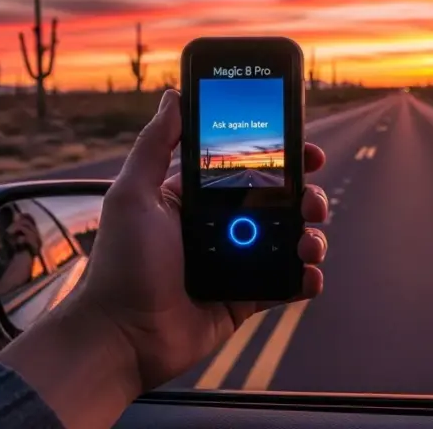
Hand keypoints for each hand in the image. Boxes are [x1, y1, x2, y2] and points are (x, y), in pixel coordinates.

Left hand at [76, 89, 328, 390]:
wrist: (122, 337)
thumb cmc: (119, 265)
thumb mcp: (133, 194)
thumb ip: (155, 145)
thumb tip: (174, 96)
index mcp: (194, 199)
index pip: (246, 169)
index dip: (280, 157)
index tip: (306, 151)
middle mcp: (218, 228)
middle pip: (278, 203)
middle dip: (305, 196)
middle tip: (313, 200)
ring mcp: (234, 264)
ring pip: (289, 241)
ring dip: (311, 236)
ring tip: (308, 241)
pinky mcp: (245, 299)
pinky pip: (286, 284)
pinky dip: (305, 278)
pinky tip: (308, 274)